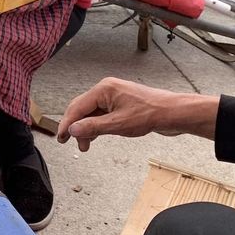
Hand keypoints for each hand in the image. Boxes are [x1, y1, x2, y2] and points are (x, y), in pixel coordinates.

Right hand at [56, 77, 218, 151]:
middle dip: (76, 127)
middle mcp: (106, 89)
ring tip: (86, 146)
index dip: (67, 124)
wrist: (173, 112)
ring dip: (87, 128)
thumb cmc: (150, 114)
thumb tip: (73, 130)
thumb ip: (93, 127)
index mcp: (103, 89)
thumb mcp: (118, 124)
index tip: (61, 138)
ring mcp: (114, 95)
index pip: (77, 107)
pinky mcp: (121, 103)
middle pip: (82, 108)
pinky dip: (97, 125)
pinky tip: (96, 136)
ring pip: (92, 112)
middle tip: (69, 143)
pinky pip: (102, 113)